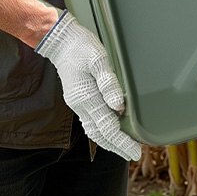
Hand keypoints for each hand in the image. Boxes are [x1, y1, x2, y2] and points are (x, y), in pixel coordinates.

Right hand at [34, 14, 141, 162]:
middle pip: (100, 134)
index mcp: (85, 98)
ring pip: (94, 131)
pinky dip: (101, 132)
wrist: (60, 40)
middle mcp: (80, 105)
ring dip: (109, 142)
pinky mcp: (78, 99)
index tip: (136, 151)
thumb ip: (108, 83)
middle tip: (134, 155)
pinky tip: (109, 133)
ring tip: (124, 148)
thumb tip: (119, 106)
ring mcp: (77, 104)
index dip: (122, 142)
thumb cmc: (81, 47)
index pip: (107, 128)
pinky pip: (90, 123)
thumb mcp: (98, 59)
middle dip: (117, 147)